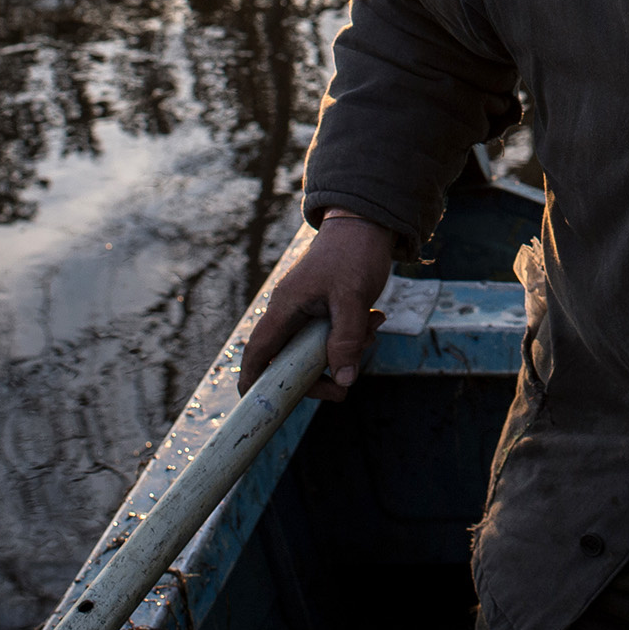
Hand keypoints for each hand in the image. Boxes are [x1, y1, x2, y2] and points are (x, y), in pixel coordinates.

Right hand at [238, 216, 394, 402]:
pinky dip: (352, 336)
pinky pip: (332, 335)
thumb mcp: (354, 299)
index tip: (257, 407)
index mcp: (285, 307)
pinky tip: (375, 319)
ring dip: (344, 350)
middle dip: (320, 373)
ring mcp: (306, 309)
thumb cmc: (355, 253)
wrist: (369, 222)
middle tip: (346, 383)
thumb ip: (346, 340)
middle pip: (290, 361)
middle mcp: (290, 311)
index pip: (258, 352)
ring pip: (316, 350)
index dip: (253, 381)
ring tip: (373, 327)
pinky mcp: (324, 307)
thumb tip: (343, 380)